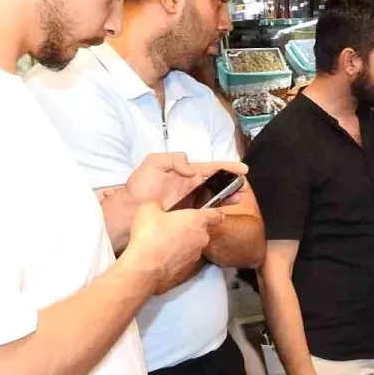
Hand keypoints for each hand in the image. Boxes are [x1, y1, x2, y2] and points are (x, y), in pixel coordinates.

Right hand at [122, 202, 222, 292]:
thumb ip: (156, 204)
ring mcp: (196, 256)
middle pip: (201, 231)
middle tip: (172, 228)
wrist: (145, 268)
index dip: (212, 214)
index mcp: (198, 220)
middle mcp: (202, 238)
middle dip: (190, 229)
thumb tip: (157, 206)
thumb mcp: (148, 210)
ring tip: (164, 243)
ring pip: (193, 246)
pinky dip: (177, 258)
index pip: (215, 215)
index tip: (209, 214)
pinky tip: (162, 257)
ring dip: (183, 244)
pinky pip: (184, 260)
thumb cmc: (150, 234)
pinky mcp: (188, 271)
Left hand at [127, 153, 247, 210]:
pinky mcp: (189, 215)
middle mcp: (192, 185)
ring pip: (216, 197)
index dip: (228, 167)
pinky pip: (208, 211)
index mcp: (186, 171)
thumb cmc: (140, 185)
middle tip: (244, 186)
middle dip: (233, 183)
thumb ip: (175, 159)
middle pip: (218, 182)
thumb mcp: (154, 162)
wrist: (129, 209)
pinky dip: (218, 210)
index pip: (211, 167)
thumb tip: (192, 170)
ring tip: (239, 197)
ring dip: (229, 196)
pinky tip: (225, 210)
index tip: (243, 169)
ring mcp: (191, 201)